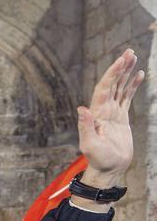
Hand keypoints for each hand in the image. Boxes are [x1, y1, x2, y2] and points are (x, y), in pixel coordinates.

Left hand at [78, 49, 144, 185]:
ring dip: (125, 72)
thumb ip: (86, 127)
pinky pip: (127, 97)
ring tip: (133, 57)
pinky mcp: (120, 117)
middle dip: (119, 67)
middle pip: (112, 83)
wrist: (108, 169)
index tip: (121, 60)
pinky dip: (132, 85)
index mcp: (96, 113)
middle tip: (129, 52)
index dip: (112, 73)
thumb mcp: (90, 144)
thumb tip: (81, 109)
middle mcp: (103, 110)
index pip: (104, 88)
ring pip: (119, 87)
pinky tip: (139, 75)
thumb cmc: (99, 159)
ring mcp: (112, 113)